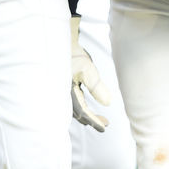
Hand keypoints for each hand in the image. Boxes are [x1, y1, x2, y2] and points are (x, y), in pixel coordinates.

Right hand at [70, 16, 110, 130]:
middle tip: (105, 124)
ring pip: (74, 109)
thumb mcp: (88, 69)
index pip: (83, 112)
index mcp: (67, 93)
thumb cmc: (73, 54)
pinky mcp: (63, 87)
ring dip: (87, 114)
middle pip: (78, 113)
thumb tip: (108, 103)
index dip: (94, 121)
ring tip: (100, 119)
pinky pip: (72, 102)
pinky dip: (81, 107)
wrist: (60, 41)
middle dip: (91, 120)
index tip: (105, 127)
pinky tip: (87, 107)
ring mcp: (62, 91)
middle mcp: (63, 95)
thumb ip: (97, 87)